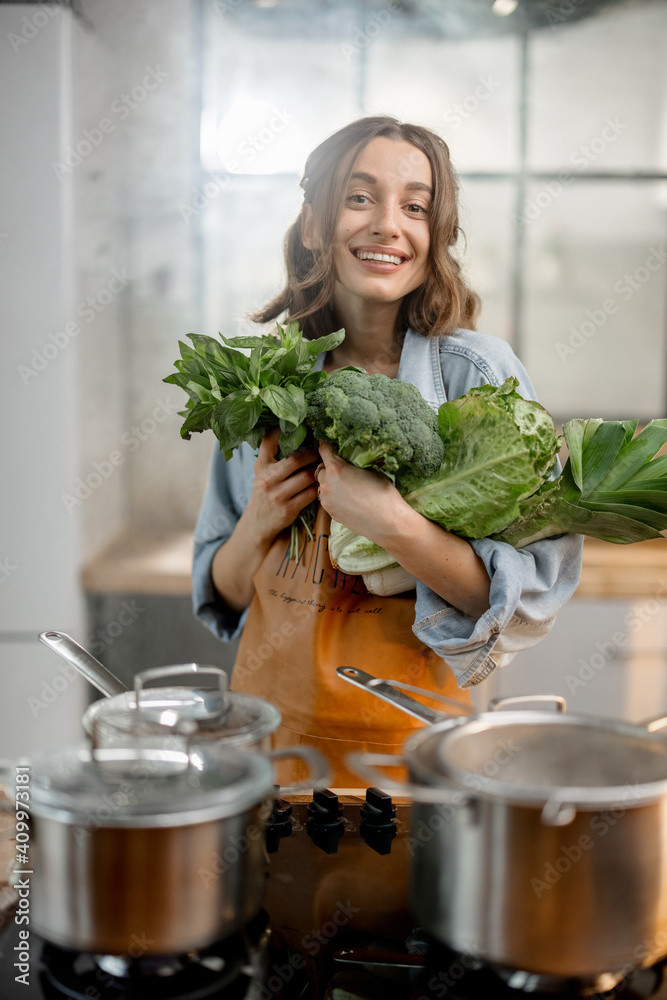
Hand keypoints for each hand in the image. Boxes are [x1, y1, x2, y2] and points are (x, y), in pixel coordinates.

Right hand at [245, 428, 318, 543]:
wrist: (258, 522)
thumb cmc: (265, 492)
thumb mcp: (263, 471)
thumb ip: (274, 455)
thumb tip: (295, 433)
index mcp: (261, 466)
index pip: (269, 441)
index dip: (283, 431)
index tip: (299, 428)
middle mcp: (267, 479)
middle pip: (296, 459)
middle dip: (312, 455)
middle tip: (318, 453)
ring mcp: (278, 495)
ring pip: (307, 476)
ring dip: (317, 472)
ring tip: (320, 470)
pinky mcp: (289, 509)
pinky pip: (311, 493)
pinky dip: (317, 488)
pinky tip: (318, 485)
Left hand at [315, 441, 404, 542]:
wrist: (388, 523)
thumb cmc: (384, 495)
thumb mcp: (373, 471)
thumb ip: (357, 465)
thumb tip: (355, 462)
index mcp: (337, 469)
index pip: (323, 449)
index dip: (327, 445)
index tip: (331, 445)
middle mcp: (327, 484)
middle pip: (320, 469)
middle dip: (329, 467)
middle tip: (342, 468)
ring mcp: (327, 500)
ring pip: (322, 485)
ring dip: (330, 483)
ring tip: (346, 485)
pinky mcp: (330, 513)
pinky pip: (327, 499)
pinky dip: (333, 496)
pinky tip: (348, 499)